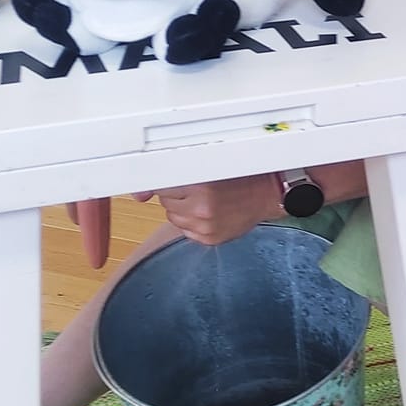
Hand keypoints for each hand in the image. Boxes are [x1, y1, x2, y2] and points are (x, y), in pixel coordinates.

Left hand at [135, 174, 281, 246]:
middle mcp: (201, 207)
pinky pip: (185, 229)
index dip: (167, 179)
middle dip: (177, 192)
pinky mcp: (208, 239)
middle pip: (165, 199)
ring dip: (183, 207)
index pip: (161, 183)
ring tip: (206, 199)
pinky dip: (192, 222)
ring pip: (172, 215)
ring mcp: (204, 226)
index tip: (170, 177)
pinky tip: (209, 212)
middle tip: (199, 186)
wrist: (267, 195)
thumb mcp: (209, 166)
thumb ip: (172, 175)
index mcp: (200, 183)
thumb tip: (138, 195)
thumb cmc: (241, 176)